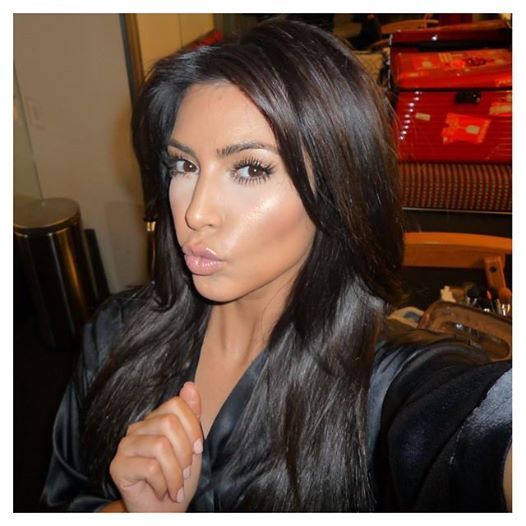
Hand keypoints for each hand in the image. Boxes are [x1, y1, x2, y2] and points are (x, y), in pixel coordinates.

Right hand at [108, 382, 203, 511]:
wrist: (164, 511)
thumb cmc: (178, 477)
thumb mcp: (192, 445)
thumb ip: (191, 414)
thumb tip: (189, 385)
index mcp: (155, 419)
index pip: (176, 404)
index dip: (192, 427)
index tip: (198, 449)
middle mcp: (138, 427)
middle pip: (169, 423)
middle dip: (185, 452)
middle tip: (185, 473)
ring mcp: (125, 445)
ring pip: (160, 447)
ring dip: (175, 473)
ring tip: (175, 486)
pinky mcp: (118, 465)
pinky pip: (150, 467)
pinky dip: (163, 483)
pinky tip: (161, 491)